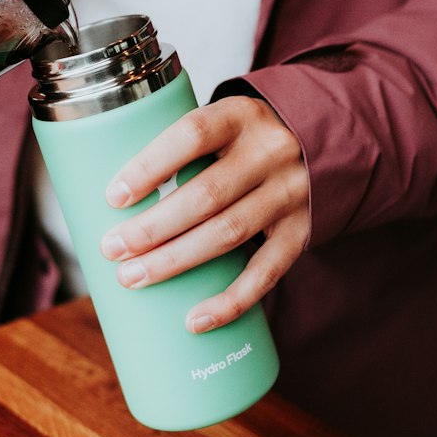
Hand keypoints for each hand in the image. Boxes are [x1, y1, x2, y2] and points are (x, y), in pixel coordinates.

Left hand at [100, 96, 308, 333]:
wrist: (324, 141)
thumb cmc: (246, 138)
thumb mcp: (223, 122)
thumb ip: (181, 147)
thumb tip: (114, 194)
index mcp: (241, 117)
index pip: (192, 135)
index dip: (150, 165)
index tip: (113, 196)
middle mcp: (270, 152)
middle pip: (206, 195)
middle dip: (153, 227)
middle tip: (112, 248)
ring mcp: (290, 193)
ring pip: (228, 234)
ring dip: (175, 261)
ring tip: (133, 276)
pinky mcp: (300, 232)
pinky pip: (265, 272)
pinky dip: (229, 301)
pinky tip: (195, 319)